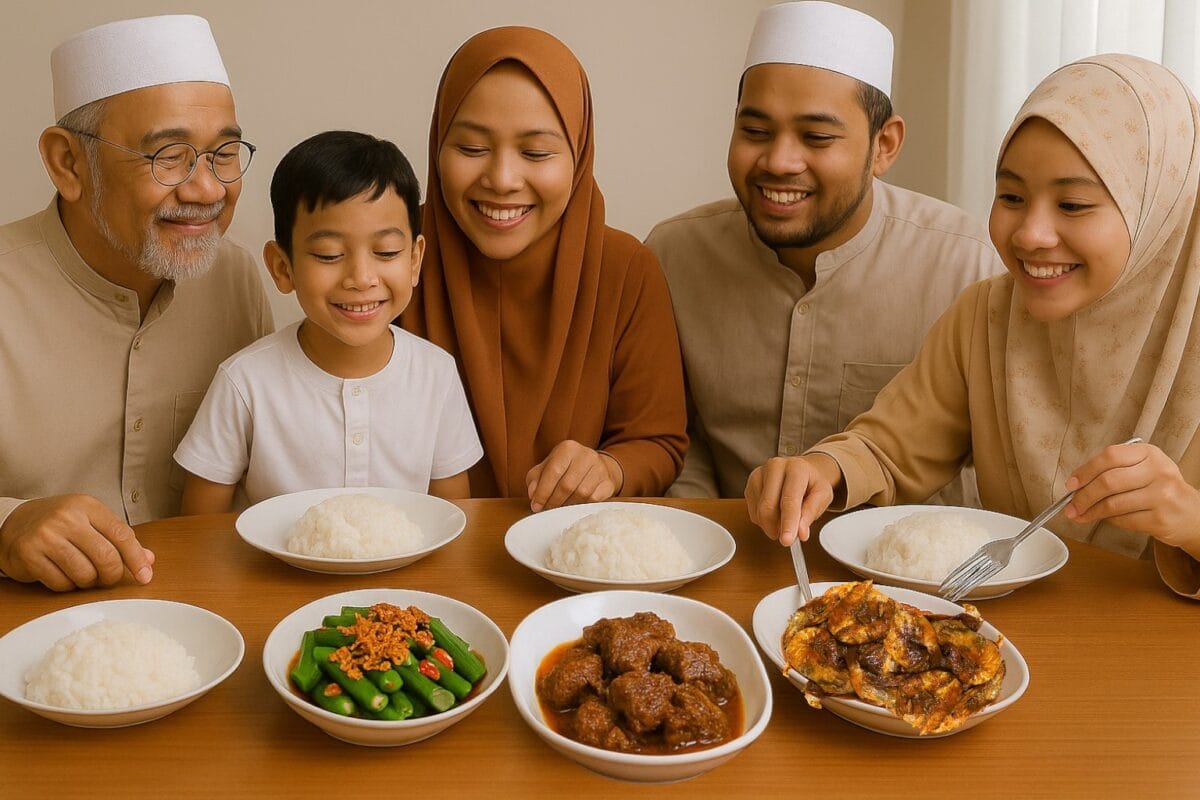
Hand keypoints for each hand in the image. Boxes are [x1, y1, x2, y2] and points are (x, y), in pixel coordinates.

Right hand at [0, 495, 154, 591]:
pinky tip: (64, 575)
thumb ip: (119, 539)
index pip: (122, 535)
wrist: (13, 522)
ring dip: (89, 582)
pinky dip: (68, 586)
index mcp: (88, 506)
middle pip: (106, 557)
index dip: (137, 559)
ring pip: (85, 574)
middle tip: (108, 578)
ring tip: (84, 574)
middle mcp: (67, 518)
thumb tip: (149, 560)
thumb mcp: (91, 522)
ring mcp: (46, 536)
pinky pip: (61, 583)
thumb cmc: (59, 524)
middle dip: (112, 575)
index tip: (145, 576)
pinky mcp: (29, 555)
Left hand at [526, 440, 622, 511]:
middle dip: (554, 501)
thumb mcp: (547, 467)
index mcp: (568, 448)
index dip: (543, 491)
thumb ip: (535, 478)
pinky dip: (582, 506)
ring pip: (581, 494)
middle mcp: (586, 455)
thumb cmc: (566, 469)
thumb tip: (533, 493)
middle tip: (547, 510)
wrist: (595, 467)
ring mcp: (600, 468)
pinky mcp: (608, 483)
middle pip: (567, 485)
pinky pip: (594, 500)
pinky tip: (575, 506)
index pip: (554, 471)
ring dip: (567, 505)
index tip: (536, 506)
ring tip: (559, 507)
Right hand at [745, 455, 837, 545]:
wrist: (801, 470)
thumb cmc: (812, 483)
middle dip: (775, 528)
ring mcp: (759, 474)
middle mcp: (774, 467)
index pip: (789, 500)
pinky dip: (764, 520)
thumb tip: (801, 532)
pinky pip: (753, 512)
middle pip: (767, 507)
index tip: (786, 540)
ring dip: (770, 525)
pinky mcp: (750, 484)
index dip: (788, 523)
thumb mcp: (822, 495)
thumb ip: (811, 512)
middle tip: (786, 538)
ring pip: (758, 512)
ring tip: (784, 520)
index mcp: (796, 468)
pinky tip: (775, 513)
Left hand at [1064, 441, 1199, 554]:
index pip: (1110, 456)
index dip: (1085, 471)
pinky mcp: (1161, 519)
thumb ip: (1113, 471)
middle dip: (1083, 496)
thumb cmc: (1159, 489)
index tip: (1071, 484)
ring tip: (1080, 515)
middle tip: (1071, 506)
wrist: (1192, 514)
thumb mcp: (1143, 469)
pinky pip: (1123, 520)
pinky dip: (1109, 521)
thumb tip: (1076, 486)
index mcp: (1149, 453)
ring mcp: (1162, 496)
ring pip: (1113, 504)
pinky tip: (1105, 519)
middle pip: (1108, 482)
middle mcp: (1158, 471)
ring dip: (1091, 512)